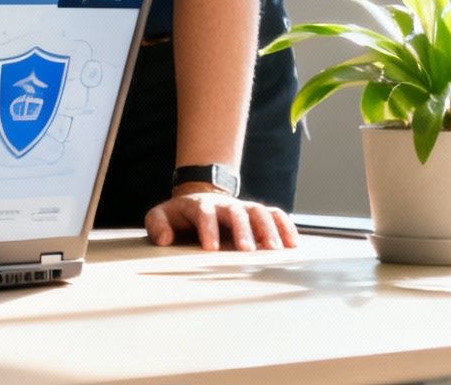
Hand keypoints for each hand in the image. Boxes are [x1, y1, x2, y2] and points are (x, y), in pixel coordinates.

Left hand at [145, 186, 298, 250]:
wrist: (197, 200)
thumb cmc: (179, 216)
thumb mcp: (160, 216)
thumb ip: (157, 225)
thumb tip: (164, 239)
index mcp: (198, 206)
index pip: (204, 213)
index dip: (208, 229)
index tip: (211, 249)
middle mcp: (223, 205)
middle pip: (235, 212)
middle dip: (242, 230)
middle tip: (247, 251)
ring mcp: (242, 207)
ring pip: (258, 212)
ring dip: (268, 229)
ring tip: (275, 250)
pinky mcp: (256, 213)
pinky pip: (274, 214)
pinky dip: (285, 226)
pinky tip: (292, 244)